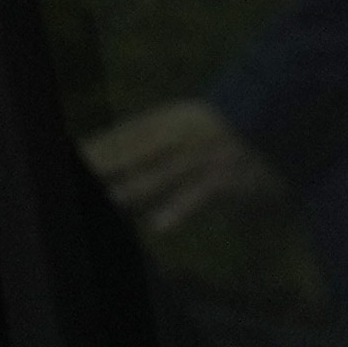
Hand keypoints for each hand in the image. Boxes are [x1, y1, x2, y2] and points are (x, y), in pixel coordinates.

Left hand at [85, 97, 274, 238]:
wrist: (272, 118)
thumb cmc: (222, 127)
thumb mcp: (185, 121)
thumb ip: (151, 136)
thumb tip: (110, 150)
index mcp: (167, 120)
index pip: (122, 135)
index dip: (96, 147)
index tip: (75, 156)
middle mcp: (178, 136)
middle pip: (129, 156)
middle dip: (102, 167)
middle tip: (83, 176)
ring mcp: (198, 158)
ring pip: (154, 178)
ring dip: (126, 192)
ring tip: (108, 201)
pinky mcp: (221, 179)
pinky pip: (196, 197)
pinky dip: (177, 211)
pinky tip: (158, 228)